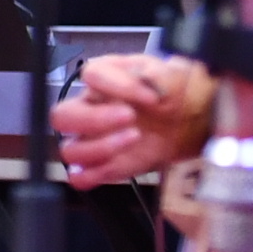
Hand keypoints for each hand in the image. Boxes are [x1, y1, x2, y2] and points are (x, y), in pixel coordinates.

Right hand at [54, 52, 213, 186]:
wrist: (191, 119)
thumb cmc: (174, 93)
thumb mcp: (171, 74)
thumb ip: (157, 76)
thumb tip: (147, 87)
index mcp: (104, 78)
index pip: (90, 75)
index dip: (117, 84)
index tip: (151, 95)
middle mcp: (91, 108)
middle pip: (62, 116)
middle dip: (93, 120)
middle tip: (129, 118)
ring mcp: (94, 139)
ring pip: (69, 150)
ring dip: (99, 149)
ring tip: (134, 139)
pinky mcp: (105, 165)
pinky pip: (80, 177)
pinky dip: (93, 175)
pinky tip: (116, 165)